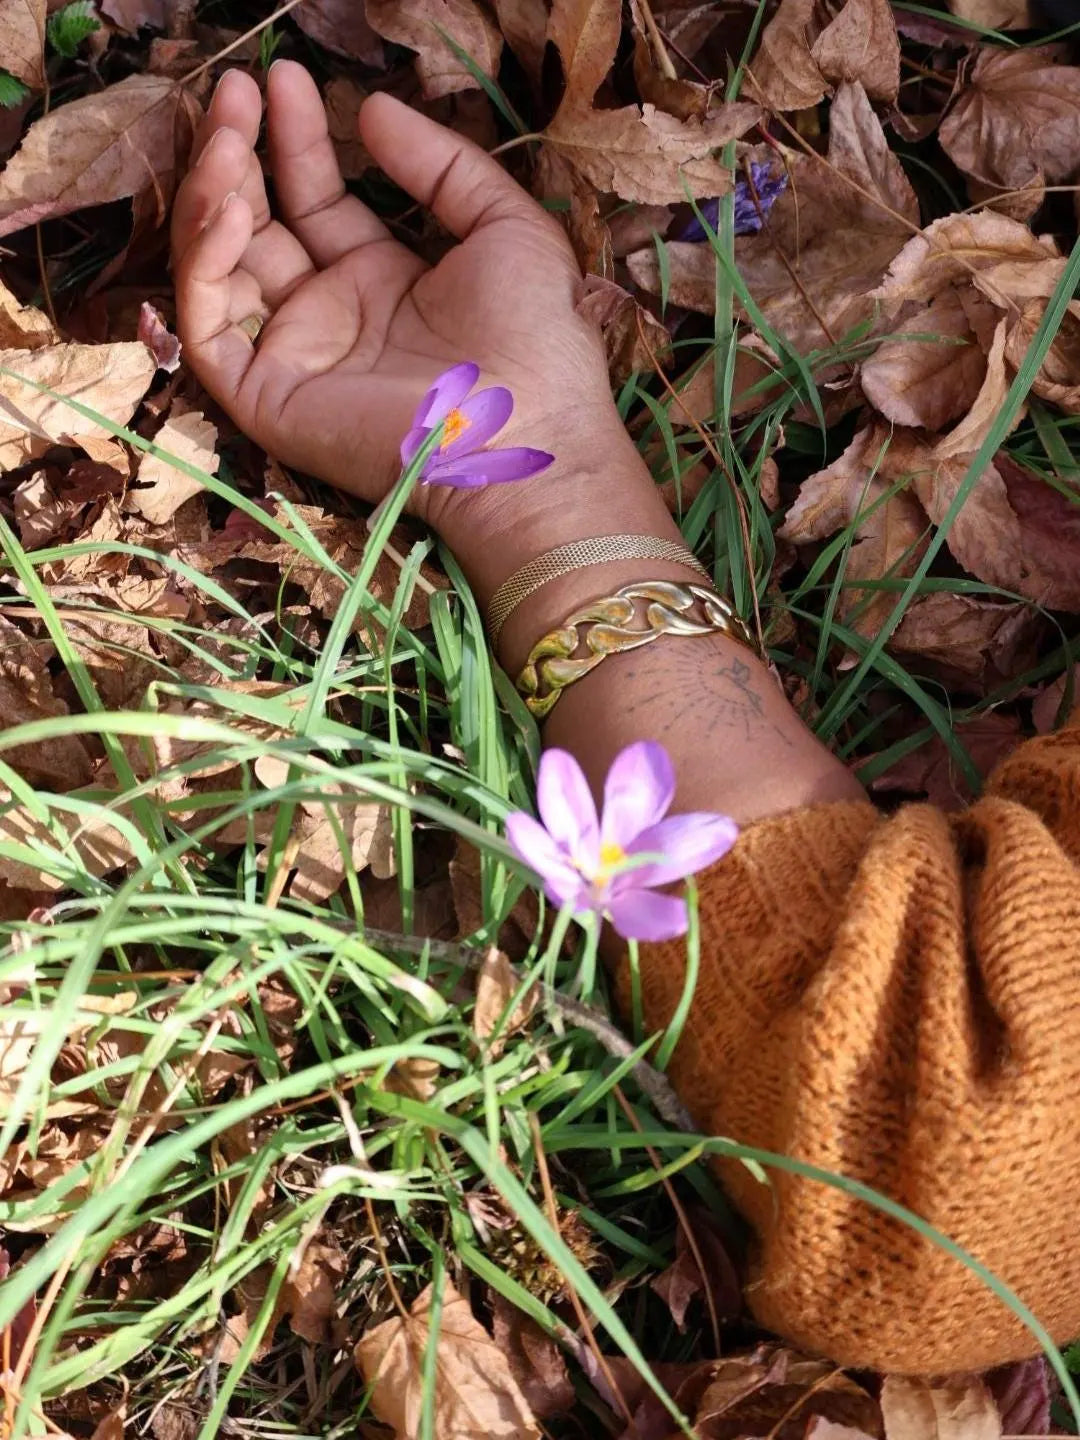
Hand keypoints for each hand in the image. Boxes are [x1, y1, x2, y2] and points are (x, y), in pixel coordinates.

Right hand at [170, 61, 620, 532]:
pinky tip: (232, 209)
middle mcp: (329, 317)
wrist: (525, 429)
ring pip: (220, 269)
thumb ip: (440, 164)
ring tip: (226, 138)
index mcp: (381, 281)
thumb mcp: (504, 226)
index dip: (294, 139)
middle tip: (236, 89)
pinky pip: (209, 325)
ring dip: (211, 196)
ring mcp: (293, 358)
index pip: (315, 200)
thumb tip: (372, 108)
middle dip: (239, 154)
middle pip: (258, 226)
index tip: (281, 78)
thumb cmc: (535, 340)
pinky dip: (206, 264)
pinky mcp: (265, 398)